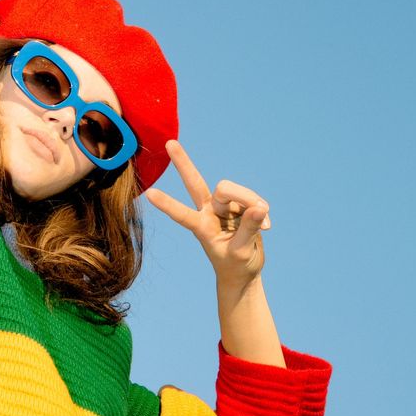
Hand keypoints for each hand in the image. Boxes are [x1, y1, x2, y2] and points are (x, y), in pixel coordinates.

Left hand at [146, 140, 270, 289]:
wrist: (244, 273)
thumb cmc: (236, 266)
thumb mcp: (241, 252)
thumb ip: (249, 228)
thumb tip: (259, 207)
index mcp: (201, 227)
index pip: (182, 214)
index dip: (168, 204)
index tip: (150, 193)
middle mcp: (208, 211)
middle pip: (196, 182)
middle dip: (183, 163)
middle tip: (169, 143)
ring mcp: (223, 206)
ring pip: (235, 191)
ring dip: (251, 202)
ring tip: (264, 225)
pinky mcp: (239, 204)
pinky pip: (253, 199)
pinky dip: (262, 211)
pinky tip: (266, 226)